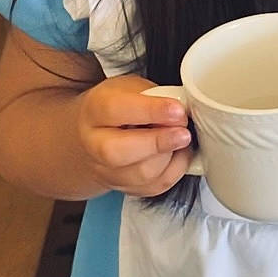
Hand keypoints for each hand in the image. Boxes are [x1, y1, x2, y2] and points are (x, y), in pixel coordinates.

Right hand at [76, 74, 193, 196]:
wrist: (98, 134)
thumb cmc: (119, 107)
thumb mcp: (132, 88)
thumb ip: (153, 95)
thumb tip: (183, 107)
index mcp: (94, 110)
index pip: (115, 111)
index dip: (150, 111)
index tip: (177, 111)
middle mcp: (94, 144)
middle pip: (117, 152)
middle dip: (157, 143)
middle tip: (183, 133)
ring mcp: (106, 171)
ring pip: (140, 174)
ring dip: (170, 157)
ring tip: (182, 138)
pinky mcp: (126, 188)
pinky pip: (155, 186)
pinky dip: (174, 170)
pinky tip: (177, 153)